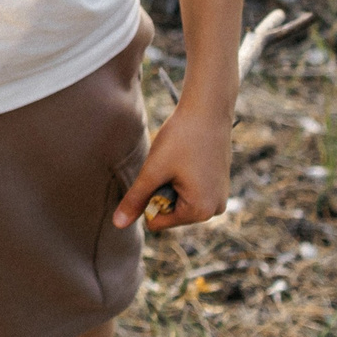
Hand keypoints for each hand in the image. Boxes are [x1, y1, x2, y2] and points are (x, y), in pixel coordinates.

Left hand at [112, 98, 233, 230]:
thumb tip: (117, 225)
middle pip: (169, 213)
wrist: (207, 111)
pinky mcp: (218, 186)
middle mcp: (214, 210)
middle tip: (171, 165)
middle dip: (162, 191)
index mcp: (201, 212)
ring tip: (180, 161)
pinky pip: (190, 191)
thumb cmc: (181, 138)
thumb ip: (136, 199)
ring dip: (171, 184)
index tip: (160, 174)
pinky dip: (182, 178)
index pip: (158, 222)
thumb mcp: (153, 170)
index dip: (149, 198)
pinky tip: (188, 159)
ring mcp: (218, 198)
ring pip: (178, 201)